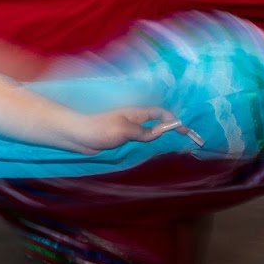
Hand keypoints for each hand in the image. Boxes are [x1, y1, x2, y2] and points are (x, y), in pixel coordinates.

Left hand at [70, 107, 203, 154]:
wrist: (78, 136)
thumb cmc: (100, 129)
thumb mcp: (124, 130)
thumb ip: (143, 131)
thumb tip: (159, 132)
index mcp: (136, 113)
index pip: (160, 113)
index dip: (173, 120)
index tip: (184, 130)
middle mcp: (134, 120)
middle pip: (157, 122)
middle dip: (170, 128)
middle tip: (185, 139)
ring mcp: (128, 129)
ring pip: (149, 132)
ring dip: (161, 137)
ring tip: (175, 145)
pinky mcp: (121, 139)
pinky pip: (140, 140)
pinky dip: (149, 143)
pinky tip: (154, 149)